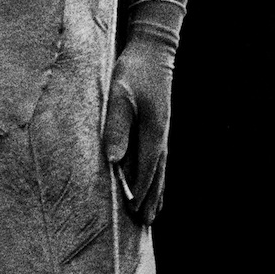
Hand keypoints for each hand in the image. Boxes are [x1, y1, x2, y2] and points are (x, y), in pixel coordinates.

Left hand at [102, 40, 174, 226]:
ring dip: (155, 191)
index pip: (146, 169)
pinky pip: (158, 159)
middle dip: (150, 198)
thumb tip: (113, 160)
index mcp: (153, 132)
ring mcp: (161, 131)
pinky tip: (154, 182)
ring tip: (152, 214)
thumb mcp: (120, 95)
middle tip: (144, 223)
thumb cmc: (133, 70)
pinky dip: (156, 176)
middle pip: (157, 174)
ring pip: (160, 169)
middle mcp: (161, 135)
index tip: (135, 212)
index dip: (140, 191)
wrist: (153, 50)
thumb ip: (117, 126)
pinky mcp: (158, 125)